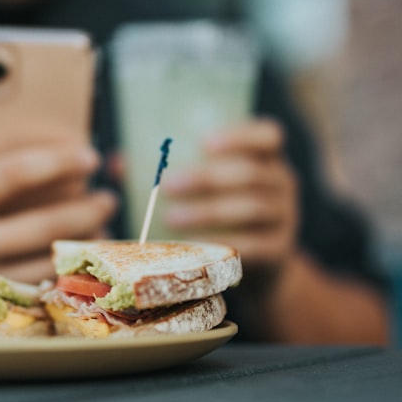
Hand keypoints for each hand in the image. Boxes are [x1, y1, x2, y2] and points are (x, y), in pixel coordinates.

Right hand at [0, 146, 117, 282]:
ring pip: (45, 258)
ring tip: (103, 224)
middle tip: (108, 195)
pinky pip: (36, 284)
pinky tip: (79, 254)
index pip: (13, 174)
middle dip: (84, 207)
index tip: (88, 154)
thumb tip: (41, 161)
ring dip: (82, 240)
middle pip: (41, 222)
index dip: (56, 161)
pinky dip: (63, 267)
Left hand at [162, 119, 298, 288]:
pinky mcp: (279, 250)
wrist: (256, 266)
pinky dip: (221, 243)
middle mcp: (282, 183)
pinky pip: (253, 244)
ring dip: (208, 212)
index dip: (241, 135)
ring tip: (171, 218)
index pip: (269, 135)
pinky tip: (193, 245)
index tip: (204, 142)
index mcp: (266, 158)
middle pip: (252, 173)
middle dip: (208, 178)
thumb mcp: (206, 188)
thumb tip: (118, 163)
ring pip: (251, 208)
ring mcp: (284, 218)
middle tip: (169, 184)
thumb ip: (170, 168)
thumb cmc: (220, 212)